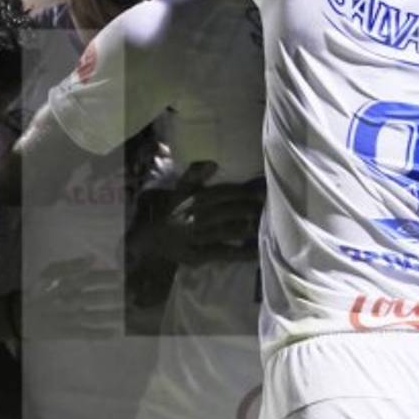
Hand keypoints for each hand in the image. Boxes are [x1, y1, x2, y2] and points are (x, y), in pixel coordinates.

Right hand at [20, 256, 122, 339]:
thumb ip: (71, 266)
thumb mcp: (50, 273)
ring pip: (95, 316)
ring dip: (113, 315)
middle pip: (96, 298)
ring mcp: (69, 318)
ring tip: (128, 313)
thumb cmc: (39, 291)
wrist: (20, 315)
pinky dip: (100, 334)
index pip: (90, 279)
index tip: (124, 276)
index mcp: (65, 284)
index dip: (108, 277)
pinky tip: (114, 333)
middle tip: (133, 295)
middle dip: (116, 297)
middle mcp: (69, 301)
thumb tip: (92, 259)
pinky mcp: (67, 332)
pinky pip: (86, 333)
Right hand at [128, 162, 264, 267]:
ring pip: (226, 231)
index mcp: (191, 200)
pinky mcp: (198, 255)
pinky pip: (223, 253)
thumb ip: (193, 176)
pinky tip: (257, 250)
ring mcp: (196, 238)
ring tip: (266, 223)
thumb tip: (212, 163)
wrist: (149, 241)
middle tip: (270, 207)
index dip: (242, 192)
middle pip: (226, 212)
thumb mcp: (177, 191)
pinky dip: (241, 253)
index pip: (220, 194)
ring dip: (247, 227)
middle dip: (249, 209)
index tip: (262, 190)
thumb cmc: (167, 211)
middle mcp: (194, 218)